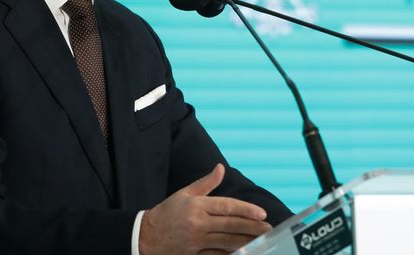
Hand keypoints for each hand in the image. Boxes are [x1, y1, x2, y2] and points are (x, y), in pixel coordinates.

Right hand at [139, 163, 272, 254]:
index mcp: (197, 206)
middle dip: (252, 227)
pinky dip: (230, 254)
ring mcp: (196, 241)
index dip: (246, 210)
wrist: (144, 236)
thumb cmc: (167, 213)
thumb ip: (206, 183)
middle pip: (230, 225)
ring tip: (261, 241)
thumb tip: (221, 168)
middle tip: (268, 228)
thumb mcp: (184, 194)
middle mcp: (198, 223)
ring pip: (226, 242)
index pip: (227, 206)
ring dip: (246, 242)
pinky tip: (243, 251)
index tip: (262, 213)